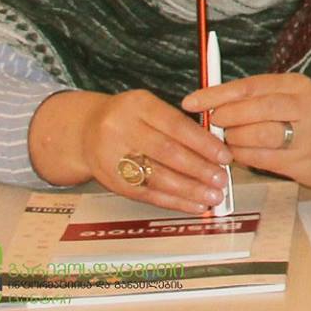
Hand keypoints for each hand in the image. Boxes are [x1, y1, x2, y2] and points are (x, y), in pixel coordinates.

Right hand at [74, 89, 232, 214]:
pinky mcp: (110, 180)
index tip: (225, 156)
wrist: (85, 131)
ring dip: (189, 190)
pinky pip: (145, 194)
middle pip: (166, 153)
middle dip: (199, 169)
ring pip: (156, 177)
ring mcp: (112, 156)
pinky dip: (173, 201)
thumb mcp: (151, 107)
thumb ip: (180, 124)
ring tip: (212, 196)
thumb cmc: (129, 118)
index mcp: (138, 105)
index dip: (203, 143)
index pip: (176, 125)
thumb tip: (217, 148)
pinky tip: (192, 205)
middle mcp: (122, 129)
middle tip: (221, 179)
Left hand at [183, 73, 310, 188]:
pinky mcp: (301, 160)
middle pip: (253, 109)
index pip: (249, 86)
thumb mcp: (288, 98)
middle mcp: (303, 106)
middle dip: (226, 118)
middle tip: (213, 124)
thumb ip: (255, 99)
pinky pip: (260, 159)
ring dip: (234, 139)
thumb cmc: (308, 119)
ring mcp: (304, 134)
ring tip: (228, 140)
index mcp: (295, 85)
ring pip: (256, 135)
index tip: (191, 102)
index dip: (216, 95)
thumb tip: (211, 105)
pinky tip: (239, 154)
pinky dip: (243, 157)